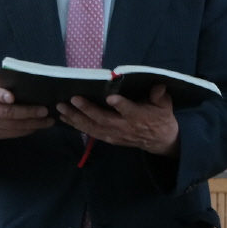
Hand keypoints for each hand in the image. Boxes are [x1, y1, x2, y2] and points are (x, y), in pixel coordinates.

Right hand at [0, 74, 52, 141]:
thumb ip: (2, 81)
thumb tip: (26, 80)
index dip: (0, 95)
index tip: (12, 97)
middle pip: (6, 113)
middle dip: (27, 112)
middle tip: (44, 111)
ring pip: (11, 125)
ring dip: (31, 124)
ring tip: (47, 121)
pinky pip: (10, 134)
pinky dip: (25, 131)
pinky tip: (36, 127)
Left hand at [57, 84, 180, 156]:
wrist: (160, 141)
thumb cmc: (161, 117)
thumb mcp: (165, 105)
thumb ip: (160, 96)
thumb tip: (159, 86)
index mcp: (138, 116)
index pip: (128, 110)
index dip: (120, 105)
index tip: (111, 98)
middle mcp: (124, 126)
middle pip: (103, 119)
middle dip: (87, 109)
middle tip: (72, 99)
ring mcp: (114, 134)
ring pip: (93, 127)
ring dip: (76, 118)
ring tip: (61, 108)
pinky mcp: (109, 138)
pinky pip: (91, 133)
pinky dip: (77, 126)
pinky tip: (65, 118)